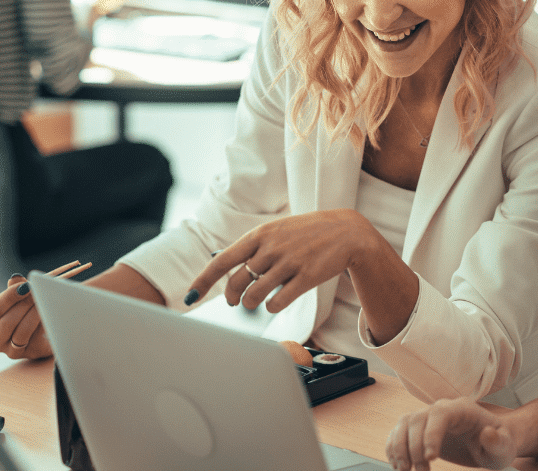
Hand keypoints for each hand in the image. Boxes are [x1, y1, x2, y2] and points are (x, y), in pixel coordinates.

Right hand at [0, 274, 52, 359]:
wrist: (44, 331)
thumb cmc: (24, 312)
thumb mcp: (17, 299)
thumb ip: (14, 288)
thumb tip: (15, 277)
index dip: (8, 297)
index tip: (24, 286)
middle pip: (7, 322)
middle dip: (24, 304)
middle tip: (38, 292)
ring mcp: (11, 351)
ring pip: (21, 331)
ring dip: (35, 313)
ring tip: (44, 301)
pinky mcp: (29, 354)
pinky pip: (36, 339)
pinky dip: (42, 324)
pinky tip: (49, 314)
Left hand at [186, 209, 382, 312]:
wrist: (347, 232)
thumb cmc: (307, 233)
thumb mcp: (277, 230)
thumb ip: (254, 247)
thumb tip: (225, 267)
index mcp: (260, 235)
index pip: (222, 261)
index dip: (203, 280)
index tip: (191, 295)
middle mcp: (271, 248)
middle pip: (236, 282)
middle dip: (230, 296)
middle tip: (234, 301)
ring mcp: (289, 263)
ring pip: (254, 295)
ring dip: (250, 303)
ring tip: (255, 302)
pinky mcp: (306, 277)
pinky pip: (278, 302)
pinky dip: (271, 307)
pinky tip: (275, 302)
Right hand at [386, 397, 516, 470]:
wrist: (491, 444)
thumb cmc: (499, 444)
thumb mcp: (505, 448)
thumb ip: (499, 442)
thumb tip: (487, 433)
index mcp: (462, 409)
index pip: (440, 414)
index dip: (431, 434)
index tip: (431, 459)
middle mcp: (442, 409)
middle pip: (417, 419)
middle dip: (414, 448)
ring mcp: (429, 418)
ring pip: (403, 424)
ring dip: (399, 448)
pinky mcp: (420, 430)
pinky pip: (398, 432)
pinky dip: (393, 448)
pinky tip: (398, 466)